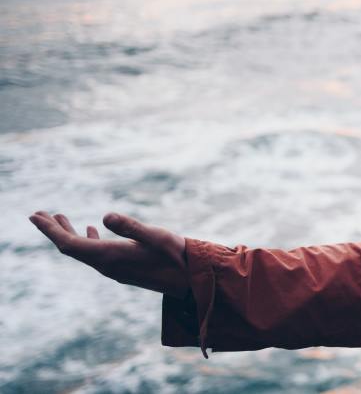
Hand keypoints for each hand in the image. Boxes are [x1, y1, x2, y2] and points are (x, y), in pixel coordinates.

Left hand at [28, 211, 188, 295]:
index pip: (70, 244)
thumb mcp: (156, 236)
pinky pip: (96, 254)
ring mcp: (115, 269)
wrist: (193, 281)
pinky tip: (91, 229)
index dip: (50, 230)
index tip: (34, 215)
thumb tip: (104, 215)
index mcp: (111, 257)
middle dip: (53, 231)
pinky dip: (87, 239)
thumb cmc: (178, 256)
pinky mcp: (124, 268)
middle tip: (37, 213)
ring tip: (58, 217)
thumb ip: (131, 226)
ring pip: (83, 251)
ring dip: (68, 234)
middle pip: (72, 248)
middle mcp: (108, 266)